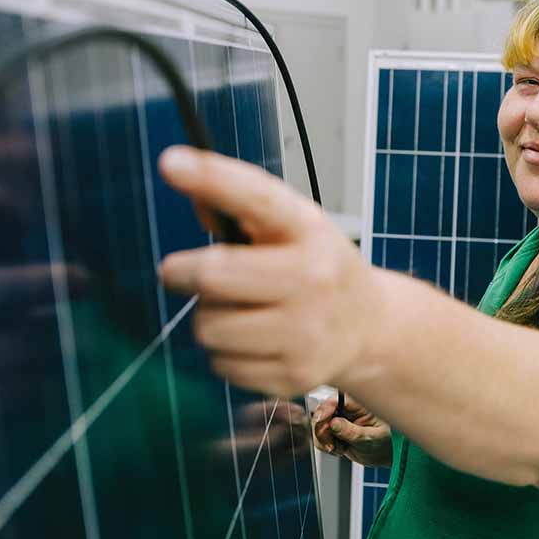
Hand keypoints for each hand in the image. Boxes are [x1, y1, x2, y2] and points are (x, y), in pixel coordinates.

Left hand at [156, 146, 385, 397]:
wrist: (368, 327)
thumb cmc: (315, 266)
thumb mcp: (290, 226)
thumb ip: (238, 205)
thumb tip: (186, 182)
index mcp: (310, 232)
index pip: (256, 197)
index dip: (211, 177)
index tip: (170, 162)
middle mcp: (314, 281)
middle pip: (212, 277)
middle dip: (182, 273)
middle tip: (177, 271)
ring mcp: (306, 334)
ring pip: (208, 328)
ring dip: (207, 317)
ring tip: (234, 310)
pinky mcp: (293, 376)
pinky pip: (221, 365)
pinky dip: (224, 353)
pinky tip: (251, 340)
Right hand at [310, 392, 391, 467]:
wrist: (382, 455)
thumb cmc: (384, 442)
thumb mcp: (371, 438)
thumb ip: (353, 431)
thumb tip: (334, 423)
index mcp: (358, 404)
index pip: (336, 400)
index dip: (325, 409)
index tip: (320, 420)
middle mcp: (345, 408)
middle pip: (321, 412)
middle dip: (323, 430)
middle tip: (331, 444)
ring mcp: (337, 419)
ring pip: (317, 425)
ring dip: (324, 440)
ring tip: (339, 448)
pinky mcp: (331, 430)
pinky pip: (318, 436)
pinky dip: (325, 446)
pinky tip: (339, 449)